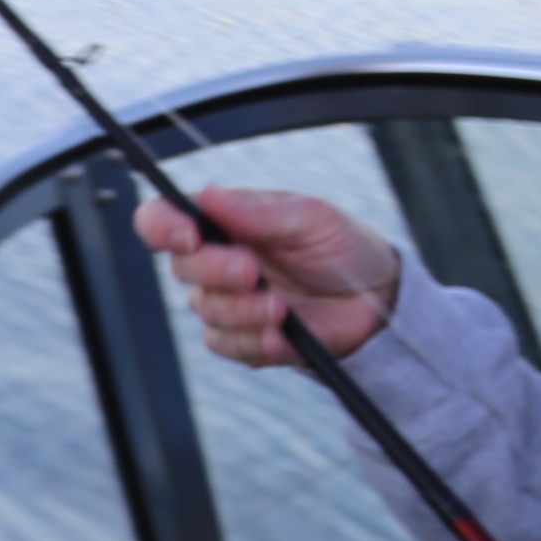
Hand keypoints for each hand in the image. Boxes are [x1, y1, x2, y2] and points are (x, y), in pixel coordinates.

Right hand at [132, 185, 405, 368]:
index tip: (188, 234)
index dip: (163, 225)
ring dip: (242, 312)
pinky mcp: (246, 339)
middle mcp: (218, 261)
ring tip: (282, 308)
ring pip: (206, 311)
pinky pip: (227, 346)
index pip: (165, 219)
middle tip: (252, 272)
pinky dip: (254, 342)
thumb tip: (211, 194)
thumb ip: (259, 212)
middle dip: (215, 271)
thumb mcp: (311, 218)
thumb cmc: (343, 247)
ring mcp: (229, 302)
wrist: (377, 299)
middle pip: (183, 268)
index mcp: (225, 222)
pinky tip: (282, 336)